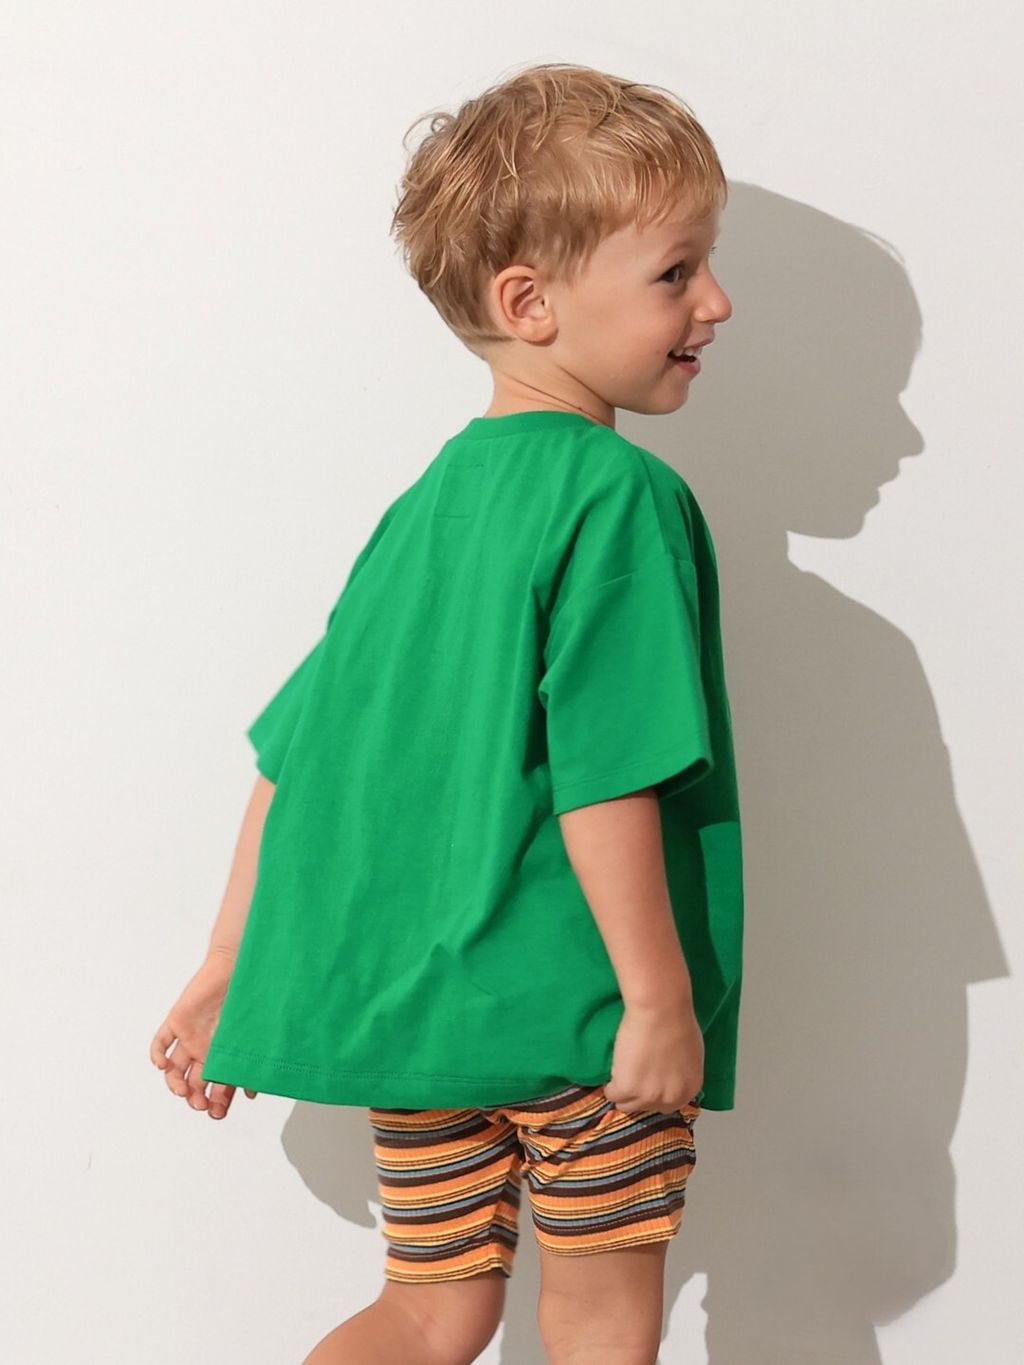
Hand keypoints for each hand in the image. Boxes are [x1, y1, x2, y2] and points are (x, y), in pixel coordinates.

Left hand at [149, 950, 257, 1119]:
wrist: (237, 965)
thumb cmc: (249, 997)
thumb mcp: (252, 1035)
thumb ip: (250, 1061)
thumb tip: (252, 1092)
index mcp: (223, 1054)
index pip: (217, 1086)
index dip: (216, 1102)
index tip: (217, 1113)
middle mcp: (204, 1048)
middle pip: (194, 1082)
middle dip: (197, 1098)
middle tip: (201, 1105)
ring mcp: (188, 1036)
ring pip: (173, 1069)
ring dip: (176, 1084)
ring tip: (183, 1091)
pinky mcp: (177, 1021)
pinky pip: (161, 1042)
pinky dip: (158, 1055)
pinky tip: (162, 1065)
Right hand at [603, 995, 703, 1114]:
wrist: (660, 1011)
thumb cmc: (678, 1021)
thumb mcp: (690, 1053)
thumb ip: (680, 1072)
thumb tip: (669, 1075)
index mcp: (689, 1089)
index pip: (669, 1105)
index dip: (655, 1093)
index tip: (646, 1083)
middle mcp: (672, 1098)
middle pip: (648, 1108)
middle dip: (639, 1095)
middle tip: (632, 1076)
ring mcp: (648, 1096)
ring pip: (627, 1107)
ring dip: (623, 1093)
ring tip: (620, 1075)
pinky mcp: (627, 1089)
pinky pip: (612, 1095)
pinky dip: (610, 1086)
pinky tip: (612, 1071)